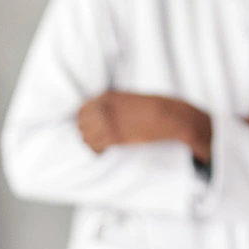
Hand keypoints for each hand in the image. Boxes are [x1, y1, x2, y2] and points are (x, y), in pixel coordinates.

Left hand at [77, 91, 211, 162]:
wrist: (166, 116)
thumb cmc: (151, 108)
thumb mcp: (128, 99)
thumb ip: (112, 105)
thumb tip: (100, 115)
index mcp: (106, 97)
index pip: (81, 110)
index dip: (85, 121)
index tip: (91, 127)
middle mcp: (104, 108)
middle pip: (81, 124)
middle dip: (87, 132)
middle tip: (97, 139)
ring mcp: (108, 122)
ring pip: (86, 137)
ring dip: (91, 142)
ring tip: (101, 146)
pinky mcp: (114, 136)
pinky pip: (95, 146)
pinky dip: (98, 150)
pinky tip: (105, 151)